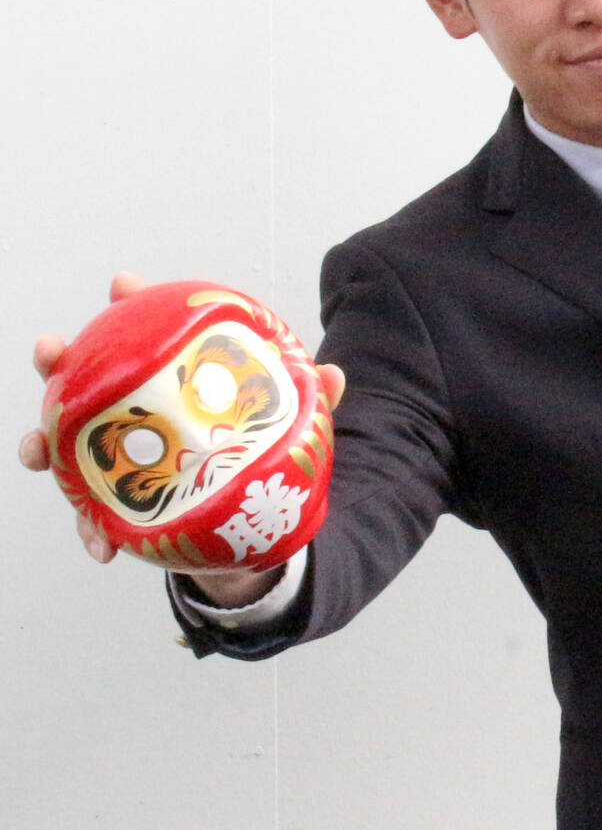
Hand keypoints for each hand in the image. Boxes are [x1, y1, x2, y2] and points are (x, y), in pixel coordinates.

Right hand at [18, 273, 345, 581]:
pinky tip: (99, 545)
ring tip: (38, 449)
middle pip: (85, 379)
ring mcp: (117, 457)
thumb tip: (334, 374)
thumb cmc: (260, 456)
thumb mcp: (289, 429)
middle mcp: (135, 414)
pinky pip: (91, 516)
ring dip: (44, 442)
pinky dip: (90, 530)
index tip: (122, 284)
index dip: (131, 304)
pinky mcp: (115, 504)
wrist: (248, 526)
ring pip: (66, 443)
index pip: (147, 334)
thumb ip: (312, 402)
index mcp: (173, 384)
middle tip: (49, 350)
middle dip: (59, 361)